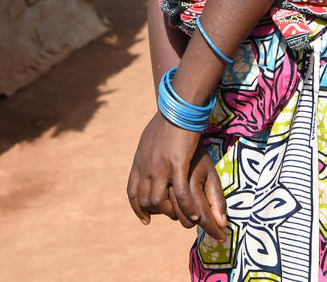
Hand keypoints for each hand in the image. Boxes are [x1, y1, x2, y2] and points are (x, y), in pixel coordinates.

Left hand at [126, 114, 227, 239]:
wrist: (179, 107)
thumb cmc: (168, 119)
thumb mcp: (149, 138)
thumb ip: (147, 154)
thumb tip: (146, 160)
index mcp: (139, 160)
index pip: (133, 192)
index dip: (138, 208)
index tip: (145, 219)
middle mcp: (146, 166)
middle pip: (145, 199)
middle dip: (157, 212)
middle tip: (171, 215)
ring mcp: (160, 166)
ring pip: (159, 201)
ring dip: (171, 212)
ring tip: (183, 217)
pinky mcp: (177, 164)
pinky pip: (179, 194)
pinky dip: (186, 208)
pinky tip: (194, 214)